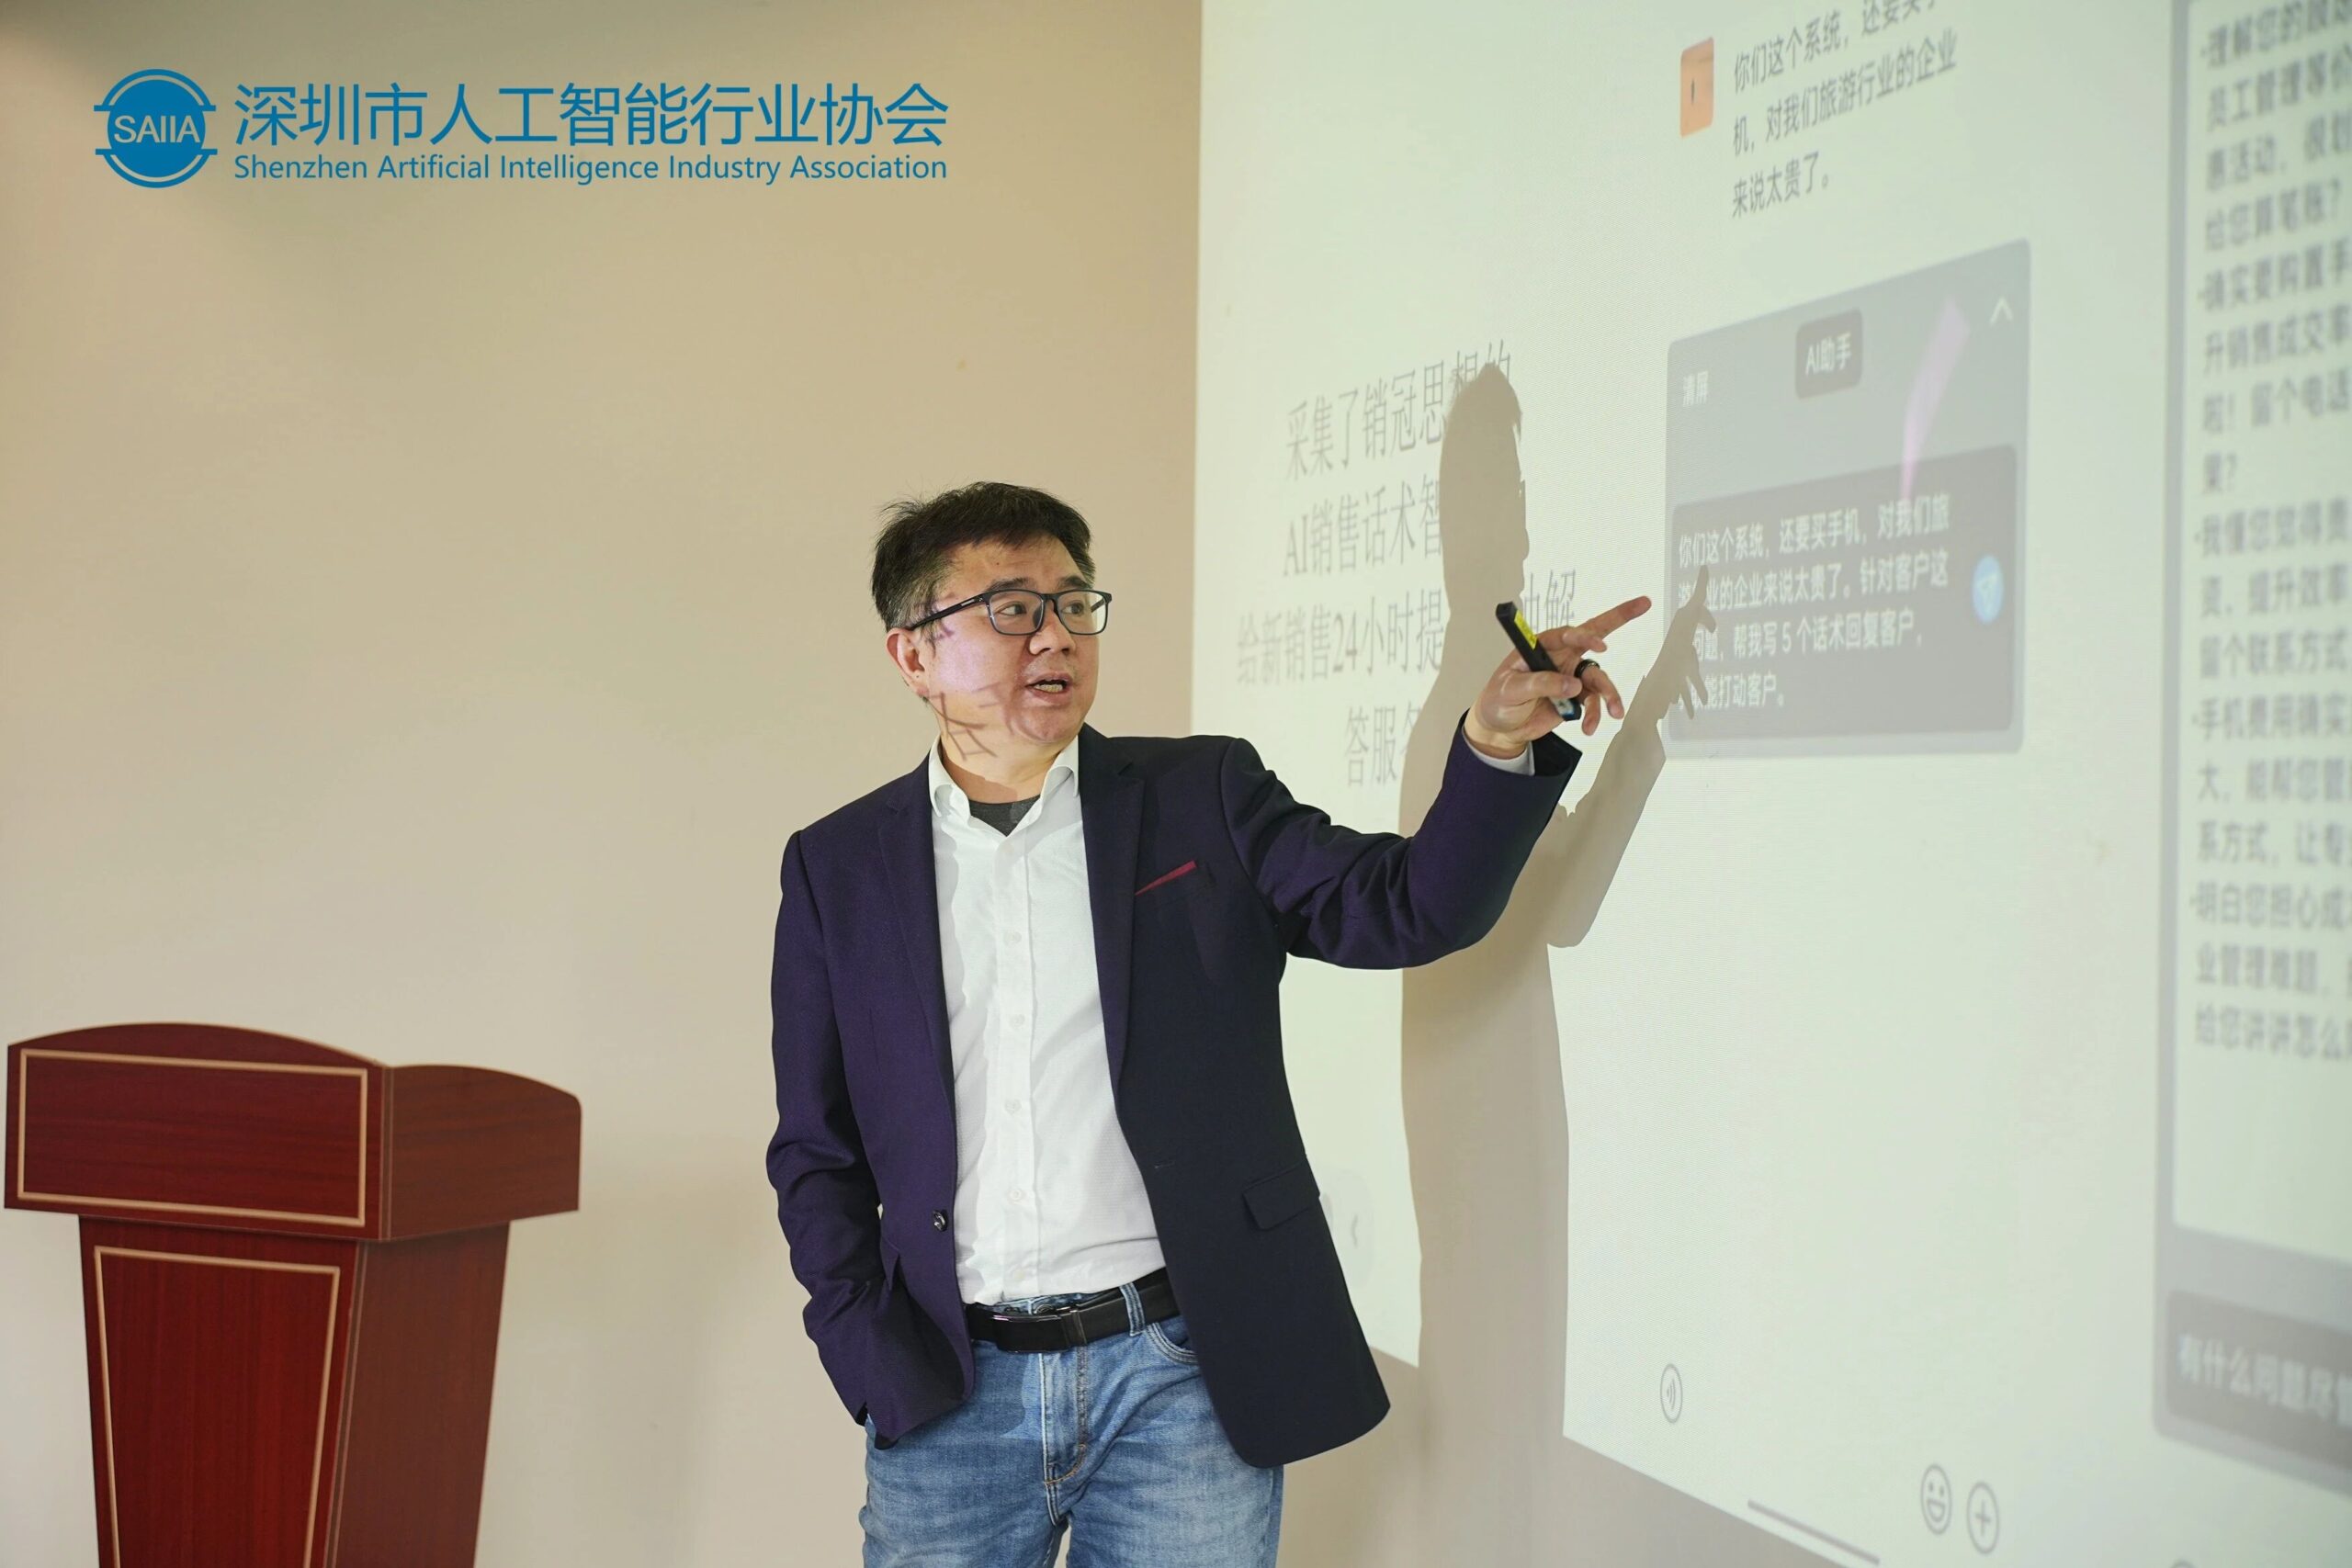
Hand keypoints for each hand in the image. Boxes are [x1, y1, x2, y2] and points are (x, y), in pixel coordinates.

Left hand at [1464, 595, 1653, 754]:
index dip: (1585, 636)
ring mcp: (1570, 676)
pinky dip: (1595, 714)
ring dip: (1609, 695)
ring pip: (1599, 678)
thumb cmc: (1499, 700)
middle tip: (1642, 604)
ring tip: (1613, 711)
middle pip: (1594, 635)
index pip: (1567, 634)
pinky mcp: (1576, 696)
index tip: (1598, 645)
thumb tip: (1571, 684)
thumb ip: (1541, 683)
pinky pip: (1594, 702)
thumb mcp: (1511, 689)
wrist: (1500, 727)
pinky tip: (1589, 726)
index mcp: (1541, 647)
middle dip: (1619, 618)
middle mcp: (1560, 657)